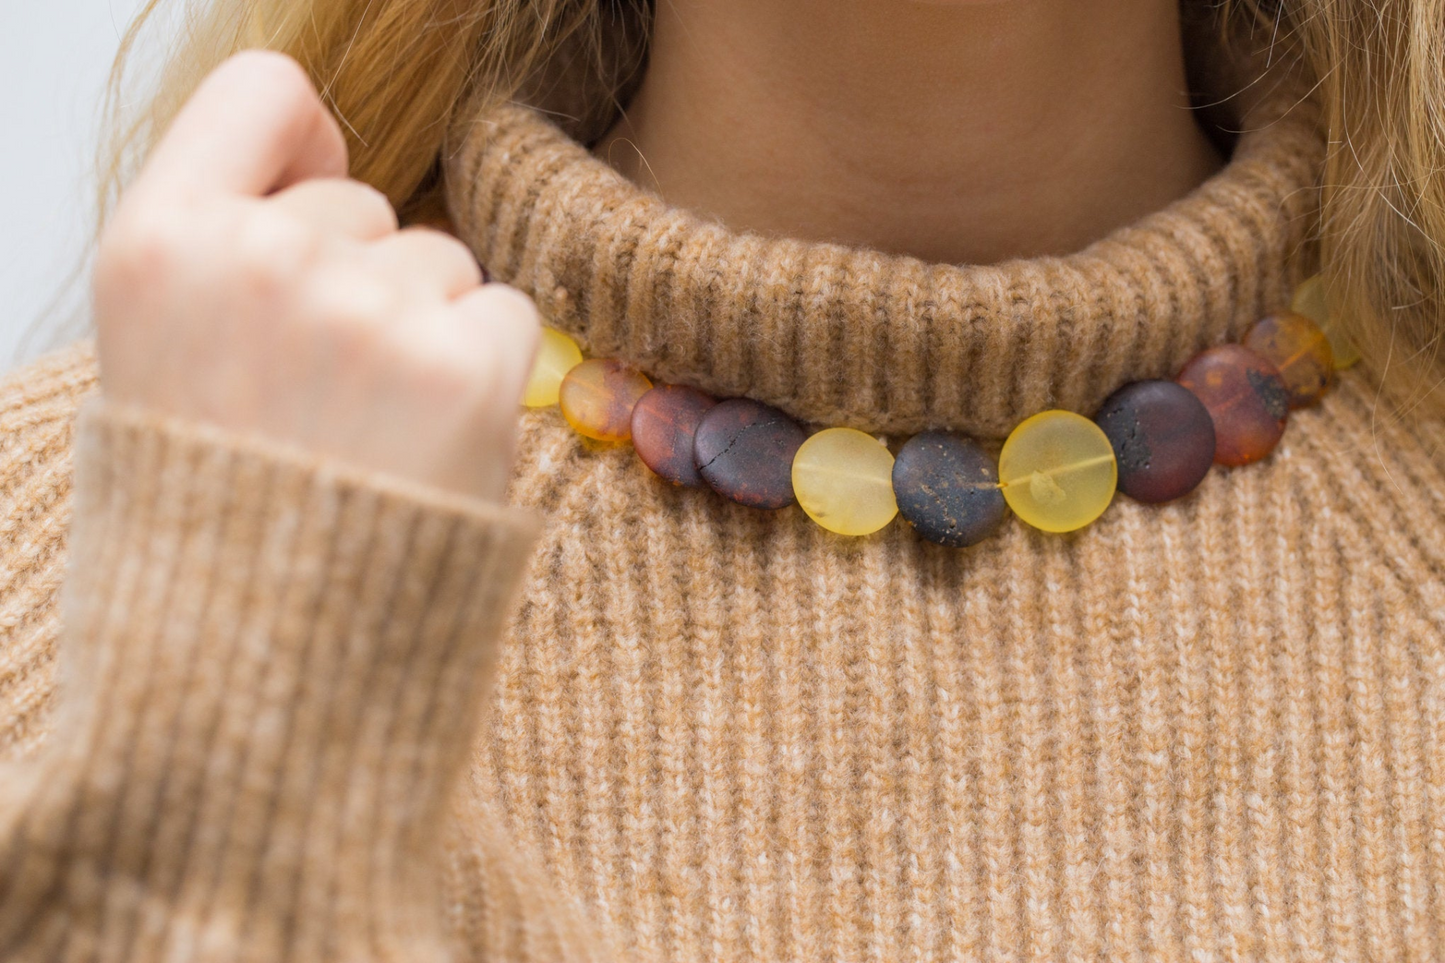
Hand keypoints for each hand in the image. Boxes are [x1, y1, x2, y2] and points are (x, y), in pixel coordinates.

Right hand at [93, 50, 538, 501]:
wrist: (261, 668)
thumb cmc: (217, 517)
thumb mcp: (165, 358)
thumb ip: (227, 252)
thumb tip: (336, 168)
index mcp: (158, 247)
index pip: (262, 91)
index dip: (304, 143)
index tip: (314, 192)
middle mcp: (262, 261)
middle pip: (369, 204)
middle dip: (364, 281)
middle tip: (322, 400)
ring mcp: (369, 313)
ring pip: (445, 264)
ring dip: (426, 335)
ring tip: (369, 440)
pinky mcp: (466, 370)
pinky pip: (507, 315)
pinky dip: (483, 376)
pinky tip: (427, 450)